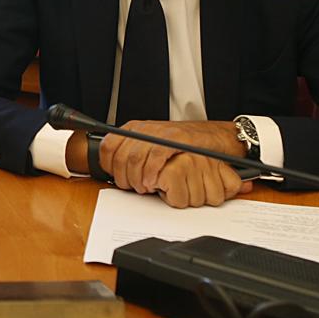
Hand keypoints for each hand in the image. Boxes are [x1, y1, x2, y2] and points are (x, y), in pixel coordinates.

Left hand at [99, 120, 251, 205]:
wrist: (210, 138)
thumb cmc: (181, 146)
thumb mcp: (150, 147)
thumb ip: (134, 156)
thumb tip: (115, 171)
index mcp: (134, 130)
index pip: (109, 146)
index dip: (108, 166)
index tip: (115, 178)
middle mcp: (143, 129)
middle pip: (120, 156)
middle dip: (124, 177)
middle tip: (132, 188)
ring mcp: (159, 132)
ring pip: (135, 157)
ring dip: (136, 178)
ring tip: (143, 187)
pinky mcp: (174, 137)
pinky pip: (155, 156)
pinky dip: (151, 172)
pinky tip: (153, 182)